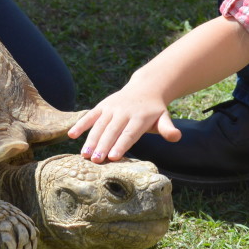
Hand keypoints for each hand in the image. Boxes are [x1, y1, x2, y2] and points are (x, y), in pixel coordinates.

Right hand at [67, 83, 181, 162]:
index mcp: (139, 118)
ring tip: (84, 155)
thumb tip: (176, 137)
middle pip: (112, 131)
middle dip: (103, 146)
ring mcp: (112, 108)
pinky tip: (71, 135)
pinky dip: (81, 124)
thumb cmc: (154, 111)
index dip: (121, 145)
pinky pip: (90, 115)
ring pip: (99, 125)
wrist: (146, 88)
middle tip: (96, 161)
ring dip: (91, 140)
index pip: (129, 134)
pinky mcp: (103, 106)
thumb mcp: (164, 118)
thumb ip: (168, 129)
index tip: (113, 157)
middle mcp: (124, 112)